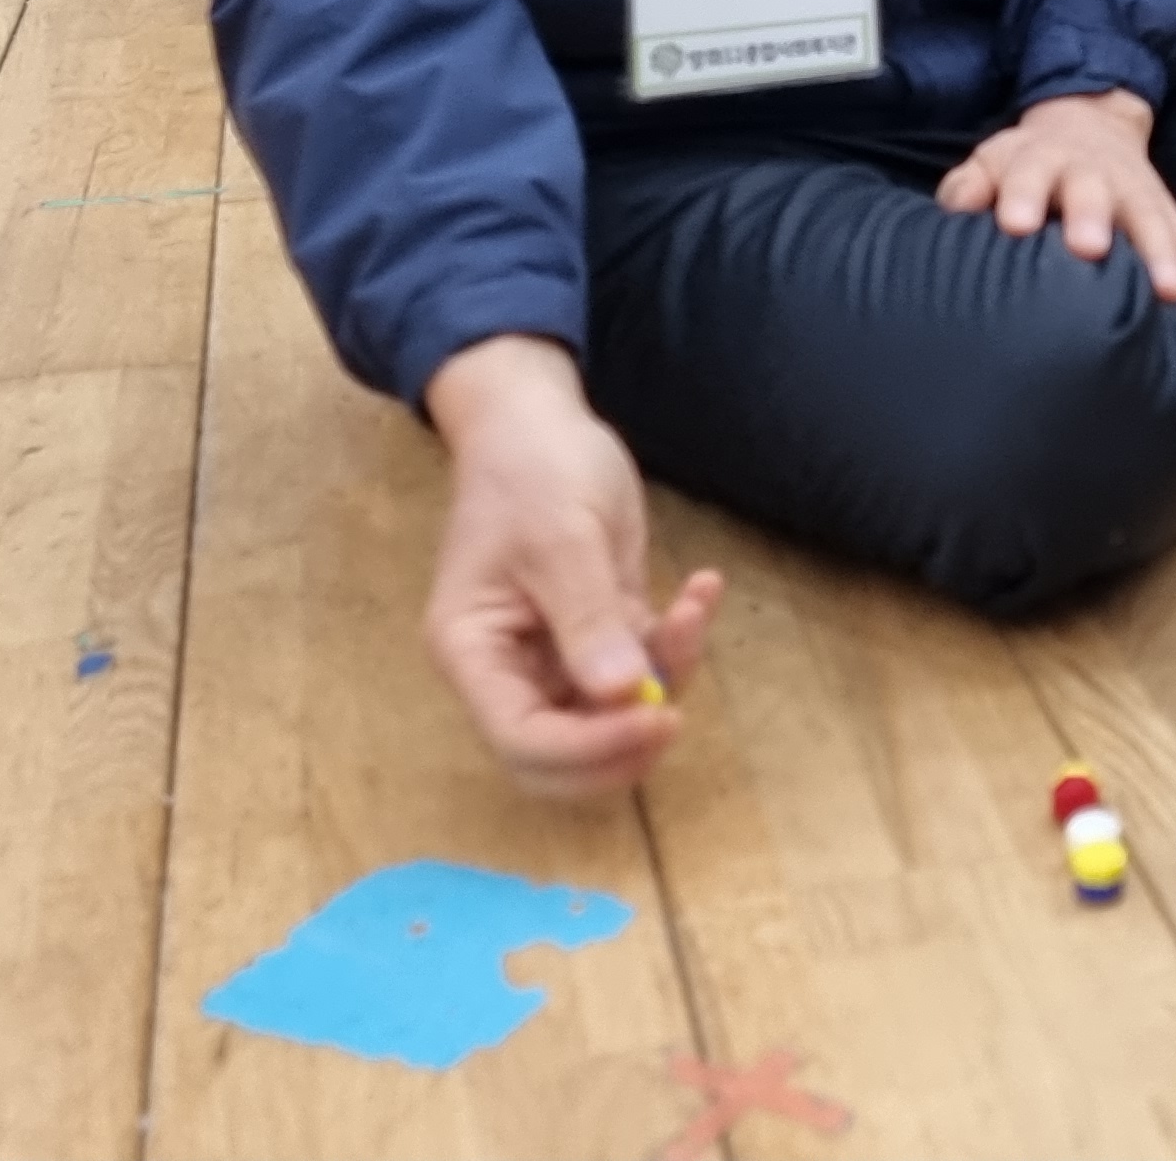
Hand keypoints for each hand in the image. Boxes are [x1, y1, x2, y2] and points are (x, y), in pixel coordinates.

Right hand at [420, 335, 722, 796]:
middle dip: (624, 744)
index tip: (656, 719)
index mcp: (473, 652)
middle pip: (561, 755)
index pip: (522, 739)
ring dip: (665, 681)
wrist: (541, 420)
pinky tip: (702, 587)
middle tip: (678, 712)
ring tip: (693, 609)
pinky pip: (644, 667)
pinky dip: (678, 643)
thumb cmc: (533, 469)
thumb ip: (587, 618)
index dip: (588, 748)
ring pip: (612, 717)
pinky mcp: (600, 633)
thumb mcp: (561, 538)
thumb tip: (620, 697)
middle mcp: (508, 669)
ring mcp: (555, 656)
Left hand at [935, 87, 1175, 312]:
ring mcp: (1136, 190)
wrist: (1089, 123)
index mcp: (1042, 160)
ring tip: (1168, 291)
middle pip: (1094, 192)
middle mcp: (1093, 173)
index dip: (1022, 196)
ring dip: (1160, 253)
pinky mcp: (1167, 210)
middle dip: (1092, 216)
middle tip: (1088, 248)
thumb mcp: (992, 161)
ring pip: (1151, 218)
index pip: (1029, 174)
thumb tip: (958, 206)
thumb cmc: (1028, 163)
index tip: (1016, 224)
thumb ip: (971, 185)